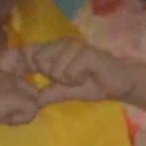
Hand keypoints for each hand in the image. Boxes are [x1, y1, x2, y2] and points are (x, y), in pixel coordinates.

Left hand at [19, 39, 135, 105]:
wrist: (118, 85)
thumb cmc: (90, 85)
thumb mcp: (62, 92)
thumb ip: (44, 94)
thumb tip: (27, 103)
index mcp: (52, 49)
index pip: (26, 51)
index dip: (27, 66)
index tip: (41, 76)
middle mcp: (61, 43)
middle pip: (38, 60)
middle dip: (52, 75)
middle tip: (69, 77)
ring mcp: (74, 45)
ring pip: (54, 68)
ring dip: (68, 79)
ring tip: (81, 76)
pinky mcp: (86, 51)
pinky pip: (69, 71)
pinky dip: (77, 79)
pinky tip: (89, 74)